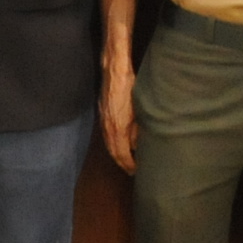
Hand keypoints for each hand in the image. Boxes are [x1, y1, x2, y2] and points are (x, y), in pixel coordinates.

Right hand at [99, 58, 136, 173]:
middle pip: (113, 152)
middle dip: (122, 163)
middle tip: (131, 171)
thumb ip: (138, 130)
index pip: (122, 155)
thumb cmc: (130, 87)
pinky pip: (107, 135)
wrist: (114, 70)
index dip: (129, 165)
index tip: (137, 172)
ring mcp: (103, 120)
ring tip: (126, 160)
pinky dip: (113, 143)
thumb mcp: (140, 110)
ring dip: (117, 154)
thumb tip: (138, 144)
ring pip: (109, 144)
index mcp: (118, 129)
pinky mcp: (102, 113)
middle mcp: (107, 128)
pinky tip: (119, 143)